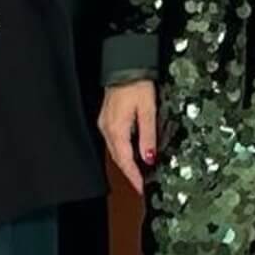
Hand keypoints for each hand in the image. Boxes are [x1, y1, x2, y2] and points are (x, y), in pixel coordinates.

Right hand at [98, 81, 158, 195]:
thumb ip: (148, 136)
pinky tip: (131, 152)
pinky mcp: (108, 118)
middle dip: (129, 172)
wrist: (125, 66)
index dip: (133, 176)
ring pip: (116, 150)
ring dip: (126, 162)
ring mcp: (105, 123)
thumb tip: (149, 157)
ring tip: (138, 172)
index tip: (141, 188)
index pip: (125, 160)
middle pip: (118, 158)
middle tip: (141, 184)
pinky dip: (123, 149)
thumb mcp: (148, 110)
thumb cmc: (136, 84)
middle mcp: (107, 128)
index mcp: (116, 129)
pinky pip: (115, 140)